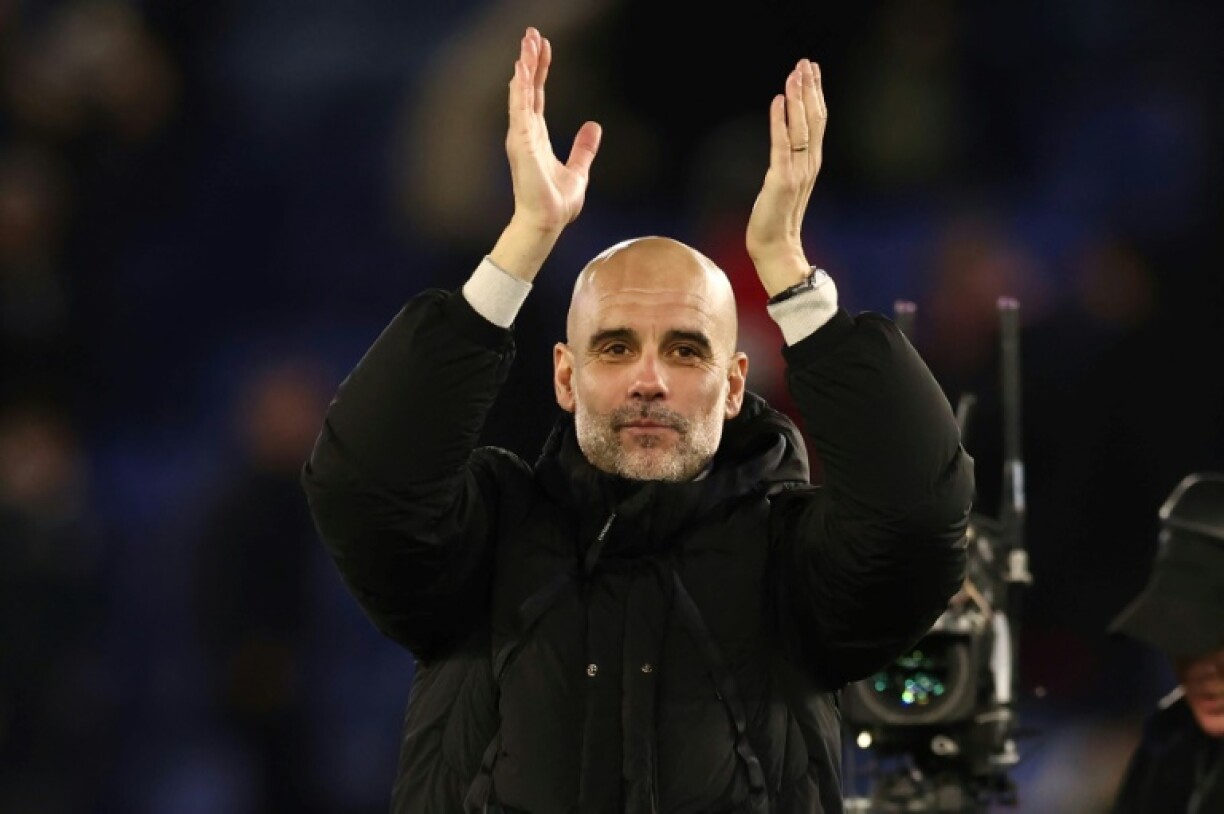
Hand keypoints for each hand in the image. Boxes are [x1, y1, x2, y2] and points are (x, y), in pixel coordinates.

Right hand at [505, 27, 601, 237]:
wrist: (548, 221)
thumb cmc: (557, 202)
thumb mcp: (579, 170)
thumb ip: (583, 149)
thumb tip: (593, 127)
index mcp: (537, 137)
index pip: (538, 97)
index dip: (540, 72)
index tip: (544, 49)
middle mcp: (526, 133)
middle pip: (528, 89)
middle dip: (530, 61)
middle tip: (531, 34)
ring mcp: (522, 137)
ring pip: (522, 94)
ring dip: (524, 67)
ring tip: (527, 42)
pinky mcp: (522, 143)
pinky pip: (520, 109)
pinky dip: (520, 89)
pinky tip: (521, 69)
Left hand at [745, 59, 826, 296]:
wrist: (775, 250)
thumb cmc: (776, 220)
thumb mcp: (786, 185)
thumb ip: (790, 164)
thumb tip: (785, 146)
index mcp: (811, 164)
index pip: (818, 122)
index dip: (815, 95)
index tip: (812, 71)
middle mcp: (809, 164)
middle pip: (815, 118)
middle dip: (810, 88)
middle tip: (806, 62)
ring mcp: (797, 172)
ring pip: (802, 126)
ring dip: (798, 97)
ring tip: (795, 73)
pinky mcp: (781, 180)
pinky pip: (781, 144)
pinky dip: (780, 120)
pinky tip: (777, 101)